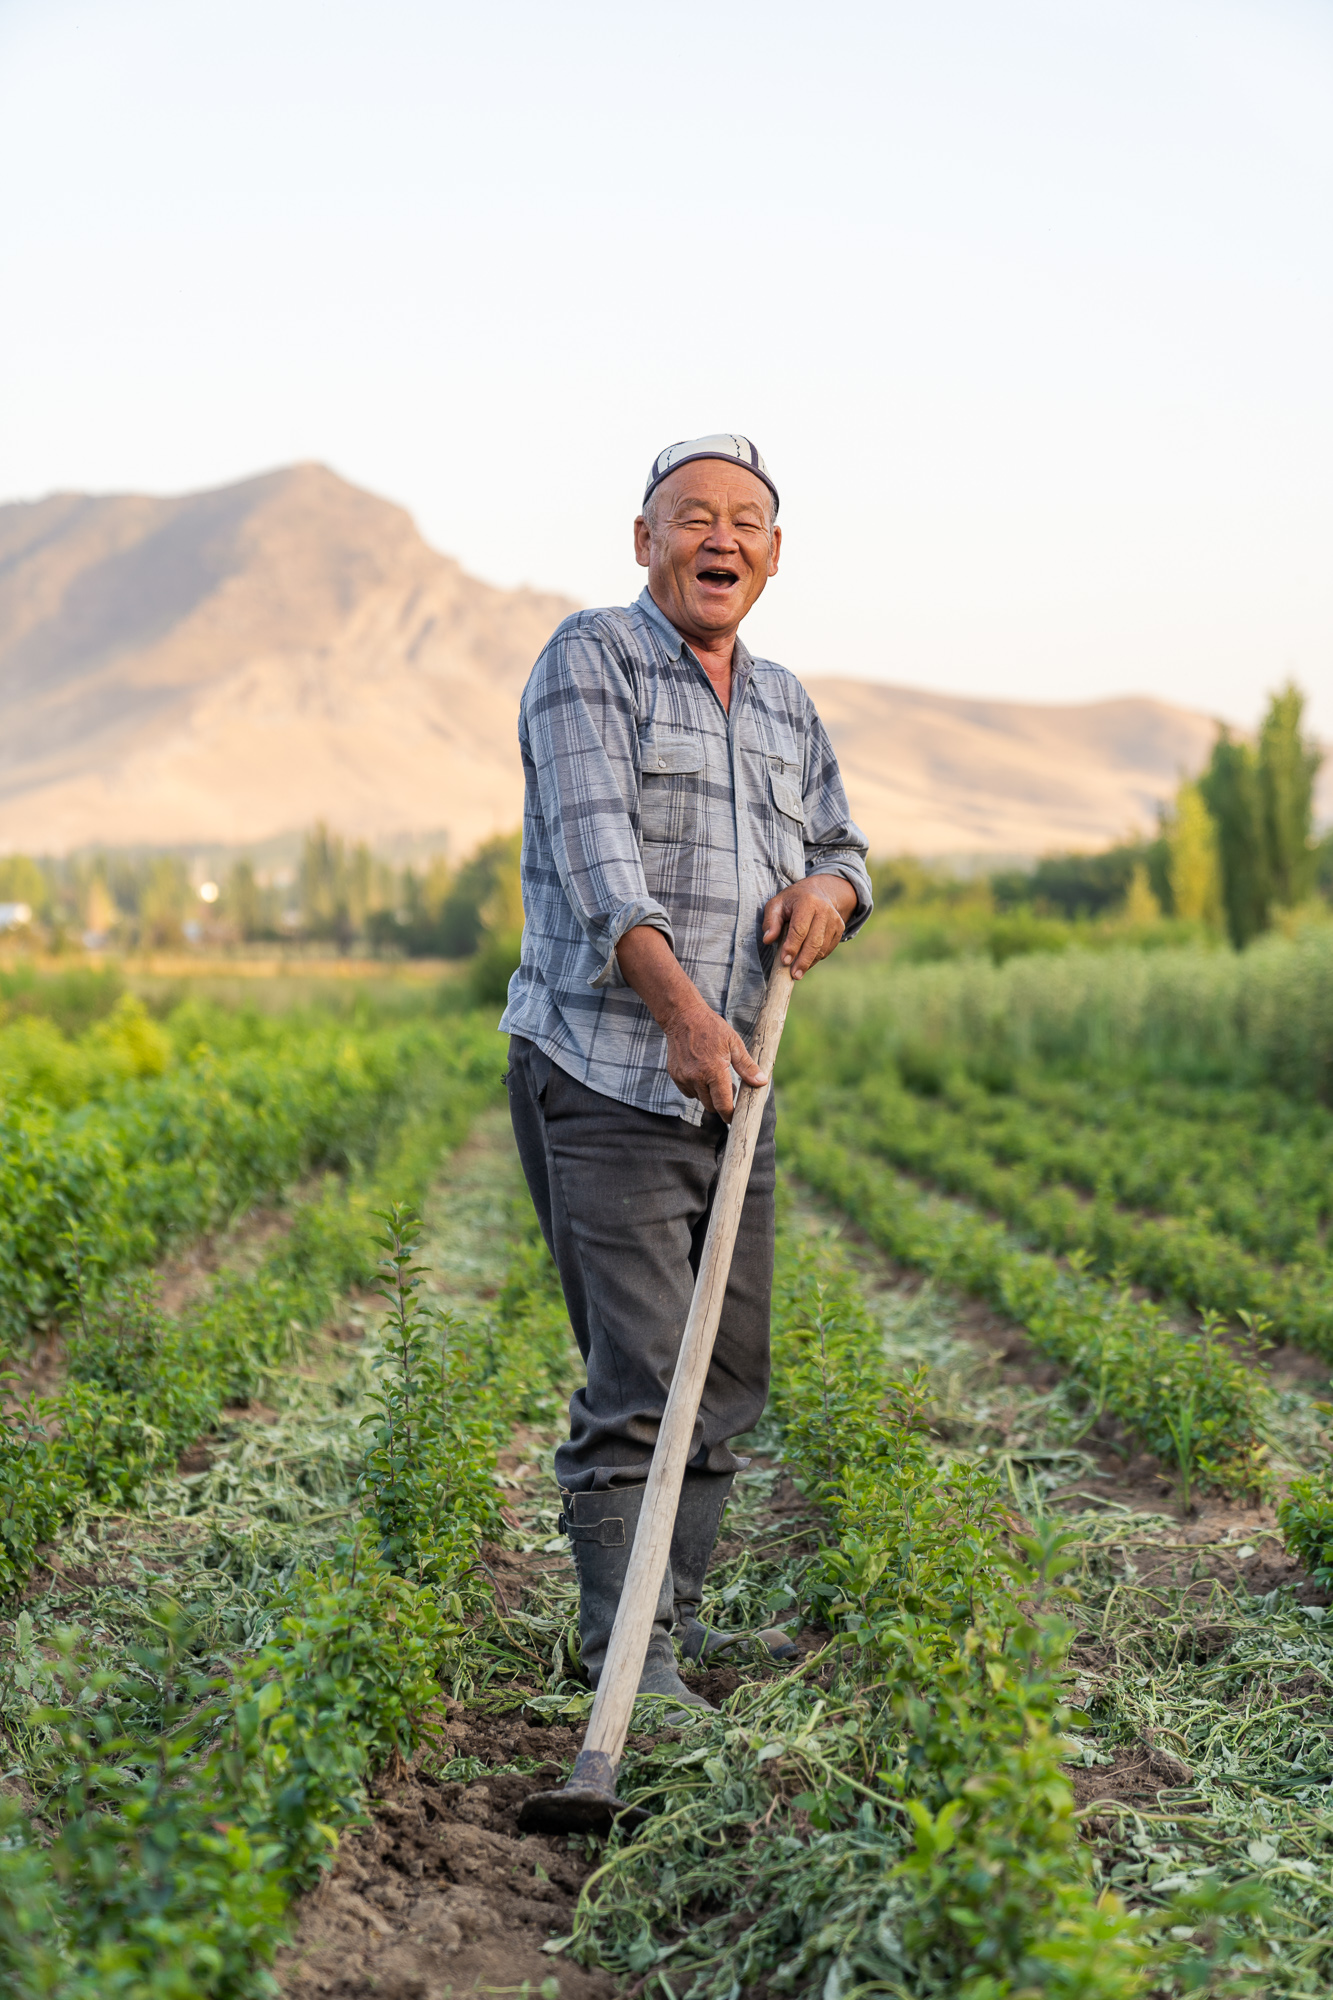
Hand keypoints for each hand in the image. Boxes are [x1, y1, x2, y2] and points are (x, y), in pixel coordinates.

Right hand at [661, 995, 767, 1121]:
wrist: (683, 1017)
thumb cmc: (712, 1028)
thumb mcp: (734, 1044)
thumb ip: (747, 1066)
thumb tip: (761, 1082)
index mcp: (714, 1071)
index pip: (723, 1104)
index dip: (730, 1114)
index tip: (735, 1118)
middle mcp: (696, 1078)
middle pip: (710, 1106)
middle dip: (720, 1102)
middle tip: (728, 1085)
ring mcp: (683, 1078)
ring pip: (699, 1099)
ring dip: (708, 1094)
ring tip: (713, 1075)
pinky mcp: (675, 1076)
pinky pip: (688, 1091)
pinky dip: (696, 1088)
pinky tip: (700, 1072)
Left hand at [762, 874, 856, 978]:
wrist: (820, 892)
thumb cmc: (793, 901)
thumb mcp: (777, 904)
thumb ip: (771, 921)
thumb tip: (768, 940)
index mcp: (808, 902)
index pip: (800, 929)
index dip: (792, 946)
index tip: (784, 961)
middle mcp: (825, 911)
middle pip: (814, 942)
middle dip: (803, 960)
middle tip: (794, 975)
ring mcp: (835, 921)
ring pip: (822, 948)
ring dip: (809, 962)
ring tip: (797, 973)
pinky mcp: (840, 929)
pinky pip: (827, 949)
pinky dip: (816, 958)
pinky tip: (806, 962)